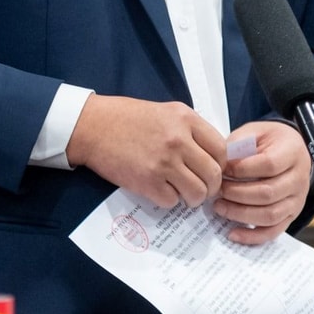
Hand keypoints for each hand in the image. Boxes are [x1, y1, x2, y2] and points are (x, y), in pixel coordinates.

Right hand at [64, 94, 226, 208]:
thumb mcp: (165, 112)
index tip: (213, 171)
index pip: (221, 149)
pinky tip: (161, 190)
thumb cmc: (127, 118)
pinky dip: (169, 200)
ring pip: (197, 192)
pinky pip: (171, 201)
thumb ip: (190, 130)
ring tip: (184, 194)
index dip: (221, 165)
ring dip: (193, 198)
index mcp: (185, 119)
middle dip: (211, 187)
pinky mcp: (147, 181)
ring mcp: (163, 162)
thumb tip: (210, 155)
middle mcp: (178, 140)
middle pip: (213, 174)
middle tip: (203, 190)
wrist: (93, 126)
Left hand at [211, 120, 311, 244]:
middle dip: (237, 194)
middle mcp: (299, 178)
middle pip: (268, 193)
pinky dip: (252, 236)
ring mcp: (297, 200)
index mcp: (292, 152)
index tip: (222, 169)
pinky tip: (233, 233)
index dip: (242, 169)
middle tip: (217, 190)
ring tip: (219, 207)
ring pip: (270, 214)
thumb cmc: (268, 140)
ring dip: (240, 214)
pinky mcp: (290, 215)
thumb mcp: (254, 132)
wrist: (290, 149)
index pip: (269, 165)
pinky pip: (273, 231)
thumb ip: (238, 144)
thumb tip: (220, 165)